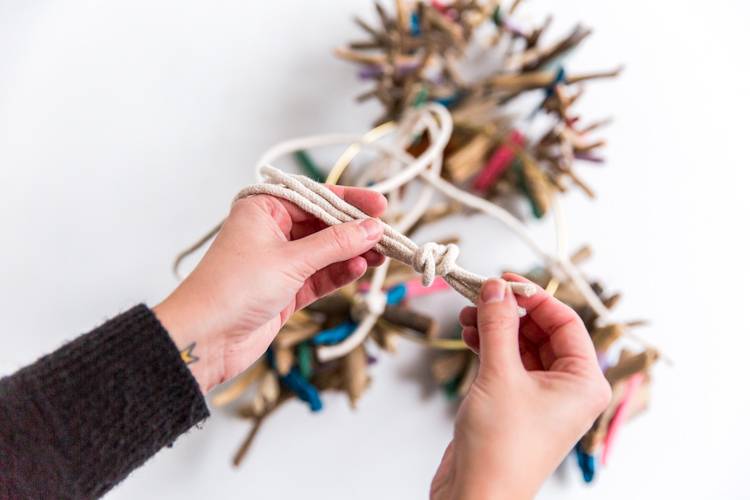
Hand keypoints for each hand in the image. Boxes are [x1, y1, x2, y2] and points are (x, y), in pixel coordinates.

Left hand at [154, 187, 386, 392]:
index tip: (380, 206)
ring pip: (326, 252)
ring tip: (380, 254)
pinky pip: (320, 276)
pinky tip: (359, 269)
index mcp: (263, 209)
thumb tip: (372, 228)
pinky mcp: (286, 290)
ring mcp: (279, 262)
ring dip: (352, 253)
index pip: (315, 197)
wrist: (204, 339)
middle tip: (386, 235)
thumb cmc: (232, 289)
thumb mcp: (291, 260)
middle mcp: (271, 231)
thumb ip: (335, 244)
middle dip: (355, 231)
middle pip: (324, 225)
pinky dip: (340, 273)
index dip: (349, 201)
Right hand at [430, 274, 611, 499]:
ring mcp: (541, 396)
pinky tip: (470, 334)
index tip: (505, 280)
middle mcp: (567, 388)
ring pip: (521, 345)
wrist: (476, 496)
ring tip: (469, 314)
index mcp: (584, 381)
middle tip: (481, 294)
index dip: (535, 297)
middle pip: (542, 331)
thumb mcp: (500, 374)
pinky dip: (489, 345)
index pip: (566, 322)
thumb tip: (496, 288)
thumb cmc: (501, 448)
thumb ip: (498, 325)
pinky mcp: (515, 403)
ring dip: (496, 327)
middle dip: (510, 312)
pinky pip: (508, 362)